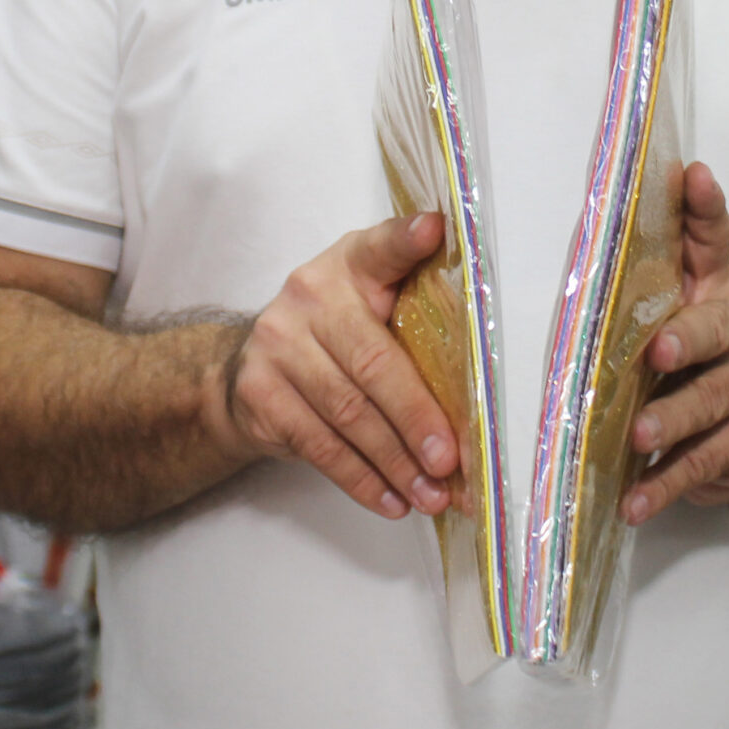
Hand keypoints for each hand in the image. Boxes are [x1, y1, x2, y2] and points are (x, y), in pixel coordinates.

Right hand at [221, 213, 458, 521]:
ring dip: (396, 462)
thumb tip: (481, 387)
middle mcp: (309, 296)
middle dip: (417, 418)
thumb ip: (415, 318)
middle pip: (373, 363)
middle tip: (451, 461)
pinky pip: (319, 445)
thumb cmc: (334, 337)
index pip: (381, 248)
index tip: (435, 230)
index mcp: (349, 265)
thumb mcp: (368, 308)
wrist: (247, 372)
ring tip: (431, 494)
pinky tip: (391, 499)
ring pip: (348, 414)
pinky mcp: (261, 394)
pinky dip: (361, 479)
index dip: (407, 240)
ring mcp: (278, 345)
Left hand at [622, 163, 728, 524]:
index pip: (716, 237)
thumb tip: (565, 265)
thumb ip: (638, 292)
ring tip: (639, 439)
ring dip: (674, 421)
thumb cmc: (693, 363)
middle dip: (689, 338)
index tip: (694, 175)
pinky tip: (636, 502)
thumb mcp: (673, 318)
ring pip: (716, 401)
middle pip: (719, 326)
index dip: (706, 206)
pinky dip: (669, 484)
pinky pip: (710, 461)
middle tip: (657, 354)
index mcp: (717, 285)